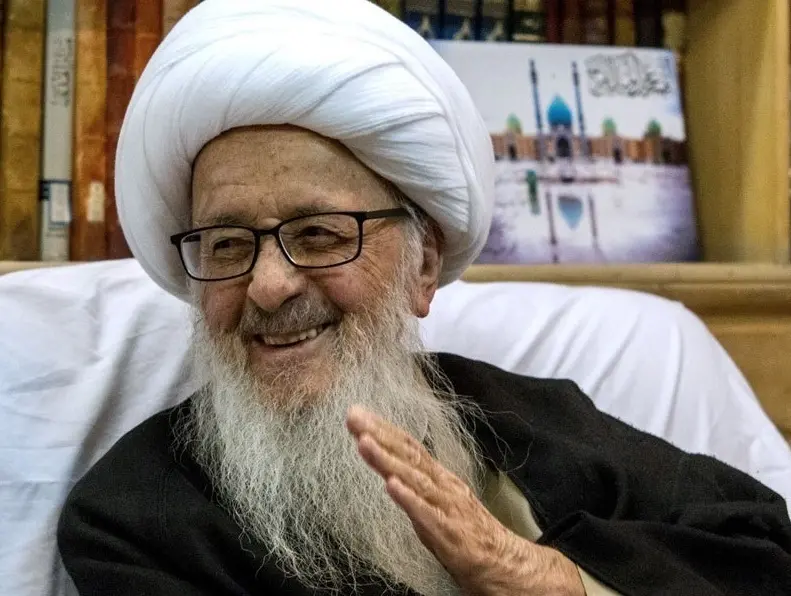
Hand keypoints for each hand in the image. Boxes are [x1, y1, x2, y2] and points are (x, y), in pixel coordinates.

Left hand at [346, 406, 584, 595]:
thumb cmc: (464, 531)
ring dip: (387, 459)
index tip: (358, 413)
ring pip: (413, 477)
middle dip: (378, 433)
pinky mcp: (448, 531)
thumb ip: (413, 483)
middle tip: (353, 416)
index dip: (383, 427)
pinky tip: (391, 485)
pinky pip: (425, 513)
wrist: (501, 562)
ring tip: (364, 443)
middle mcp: (441, 484)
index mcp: (437, 475)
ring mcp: (445, 505)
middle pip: (407, 453)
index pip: (407, 445)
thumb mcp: (434, 500)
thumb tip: (387, 467)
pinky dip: (408, 498)